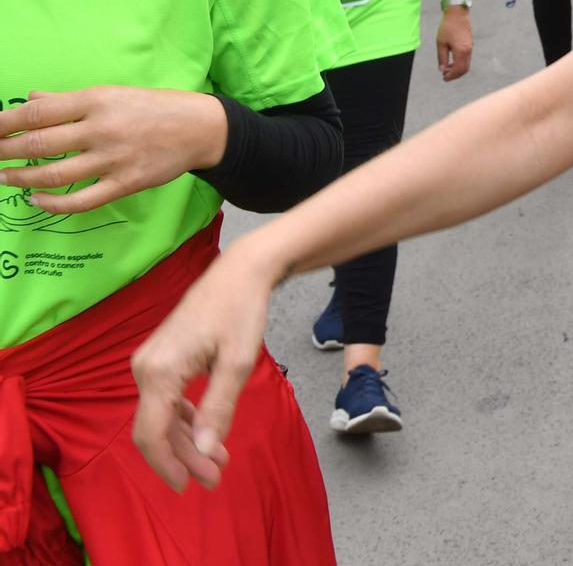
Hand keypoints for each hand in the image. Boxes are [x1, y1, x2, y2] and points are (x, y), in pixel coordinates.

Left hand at [0, 87, 225, 213]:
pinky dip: (52, 204)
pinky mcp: (126, 183)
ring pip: (54, 175)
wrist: (201, 128)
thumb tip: (30, 100)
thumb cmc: (154, 107)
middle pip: (39, 144)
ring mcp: (114, 158)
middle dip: (4, 152)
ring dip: (21, 179)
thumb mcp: (113, 93)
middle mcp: (102, 128)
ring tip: (3, 178)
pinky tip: (36, 200)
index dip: (4, 123)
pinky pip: (81, 200)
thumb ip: (69, 101)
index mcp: (97, 100)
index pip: (38, 113)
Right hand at [130, 246, 280, 490]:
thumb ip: (219, 408)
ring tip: (217, 462)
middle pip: (155, 428)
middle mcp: (144, 368)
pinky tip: (206, 433)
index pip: (151, 433)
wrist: (240, 272)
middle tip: (215, 478)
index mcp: (158, 371)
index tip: (190, 486)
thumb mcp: (237, 364)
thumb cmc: (241, 312)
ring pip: (160, 416)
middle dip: (184, 457)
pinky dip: (184, 420)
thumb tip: (205, 451)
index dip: (168, 465)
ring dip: (186, 441)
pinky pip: (165, 400)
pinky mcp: (161, 359)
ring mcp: (150, 363)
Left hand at [436, 7, 471, 81]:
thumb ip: (442, 58)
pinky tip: (452, 61)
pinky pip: (467, 59)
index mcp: (461, 51)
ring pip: (467, 64)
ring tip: (447, 68)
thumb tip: (442, 69)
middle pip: (464, 69)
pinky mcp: (470, 45)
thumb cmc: (447, 27)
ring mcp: (470, 48)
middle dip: (455, 75)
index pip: (458, 69)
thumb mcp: (441, 43)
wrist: (458, 14)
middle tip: (445, 75)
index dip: (451, 76)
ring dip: (458, 69)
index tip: (444, 78)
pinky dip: (460, 64)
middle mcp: (468, 51)